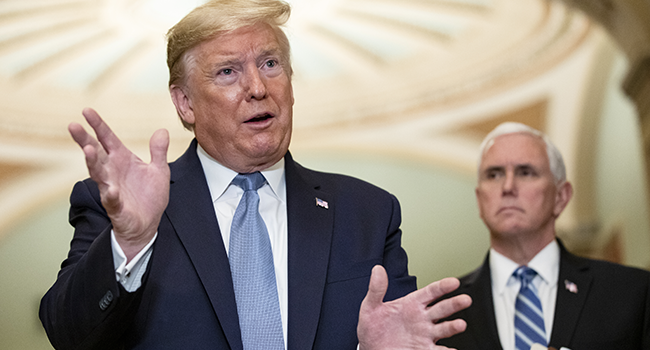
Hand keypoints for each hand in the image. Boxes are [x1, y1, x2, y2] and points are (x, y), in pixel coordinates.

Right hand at [69, 108, 169, 260]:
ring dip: (92, 162)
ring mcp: (111, 188)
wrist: (148, 224)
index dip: (98, 125)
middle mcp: (113, 171)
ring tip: (88, 150)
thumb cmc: (149, 196)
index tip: (86, 110)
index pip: (107, 139)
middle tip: (73, 126)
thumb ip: (158, 151)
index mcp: (122, 159)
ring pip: (98, 173)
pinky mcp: (115, 206)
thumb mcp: (159, 170)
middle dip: (84, 140)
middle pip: (95, 152)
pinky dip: (110, 194)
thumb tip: (162, 130)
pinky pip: (111, 199)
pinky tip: (110, 189)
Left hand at [358, 265, 471, 349]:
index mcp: (412, 304)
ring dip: (453, 326)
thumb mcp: (370, 307)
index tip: (454, 282)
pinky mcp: (424, 349)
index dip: (442, 286)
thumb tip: (377, 269)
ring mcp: (425, 335)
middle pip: (443, 308)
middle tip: (465, 300)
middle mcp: (422, 318)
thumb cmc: (373, 328)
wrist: (371, 349)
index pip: (431, 292)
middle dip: (455, 304)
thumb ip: (376, 289)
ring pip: (444, 328)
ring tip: (460, 325)